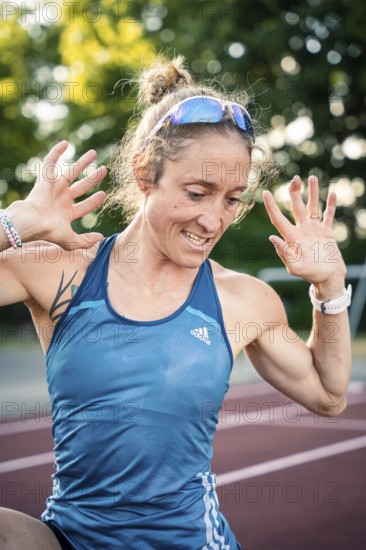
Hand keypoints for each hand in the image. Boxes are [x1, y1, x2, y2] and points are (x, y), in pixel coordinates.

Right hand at [25, 140, 106, 248]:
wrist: (33, 222)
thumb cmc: (50, 232)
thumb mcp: (72, 241)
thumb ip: (86, 241)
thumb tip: (101, 237)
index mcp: (66, 214)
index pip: (84, 206)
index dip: (94, 201)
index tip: (103, 194)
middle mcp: (61, 199)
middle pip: (81, 186)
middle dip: (93, 179)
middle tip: (104, 170)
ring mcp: (54, 188)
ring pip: (71, 172)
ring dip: (83, 163)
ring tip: (94, 153)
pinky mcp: (46, 178)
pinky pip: (50, 162)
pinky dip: (56, 152)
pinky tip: (66, 143)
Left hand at [263, 175, 345, 297]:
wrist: (327, 278)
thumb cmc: (309, 274)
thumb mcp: (294, 266)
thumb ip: (283, 252)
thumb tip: (271, 237)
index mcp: (291, 237)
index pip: (278, 218)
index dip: (271, 206)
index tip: (265, 192)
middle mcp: (301, 229)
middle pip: (296, 206)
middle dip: (294, 192)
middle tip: (294, 178)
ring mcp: (314, 229)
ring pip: (312, 206)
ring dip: (312, 192)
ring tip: (311, 177)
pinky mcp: (326, 232)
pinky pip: (328, 215)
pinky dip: (330, 205)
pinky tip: (331, 193)